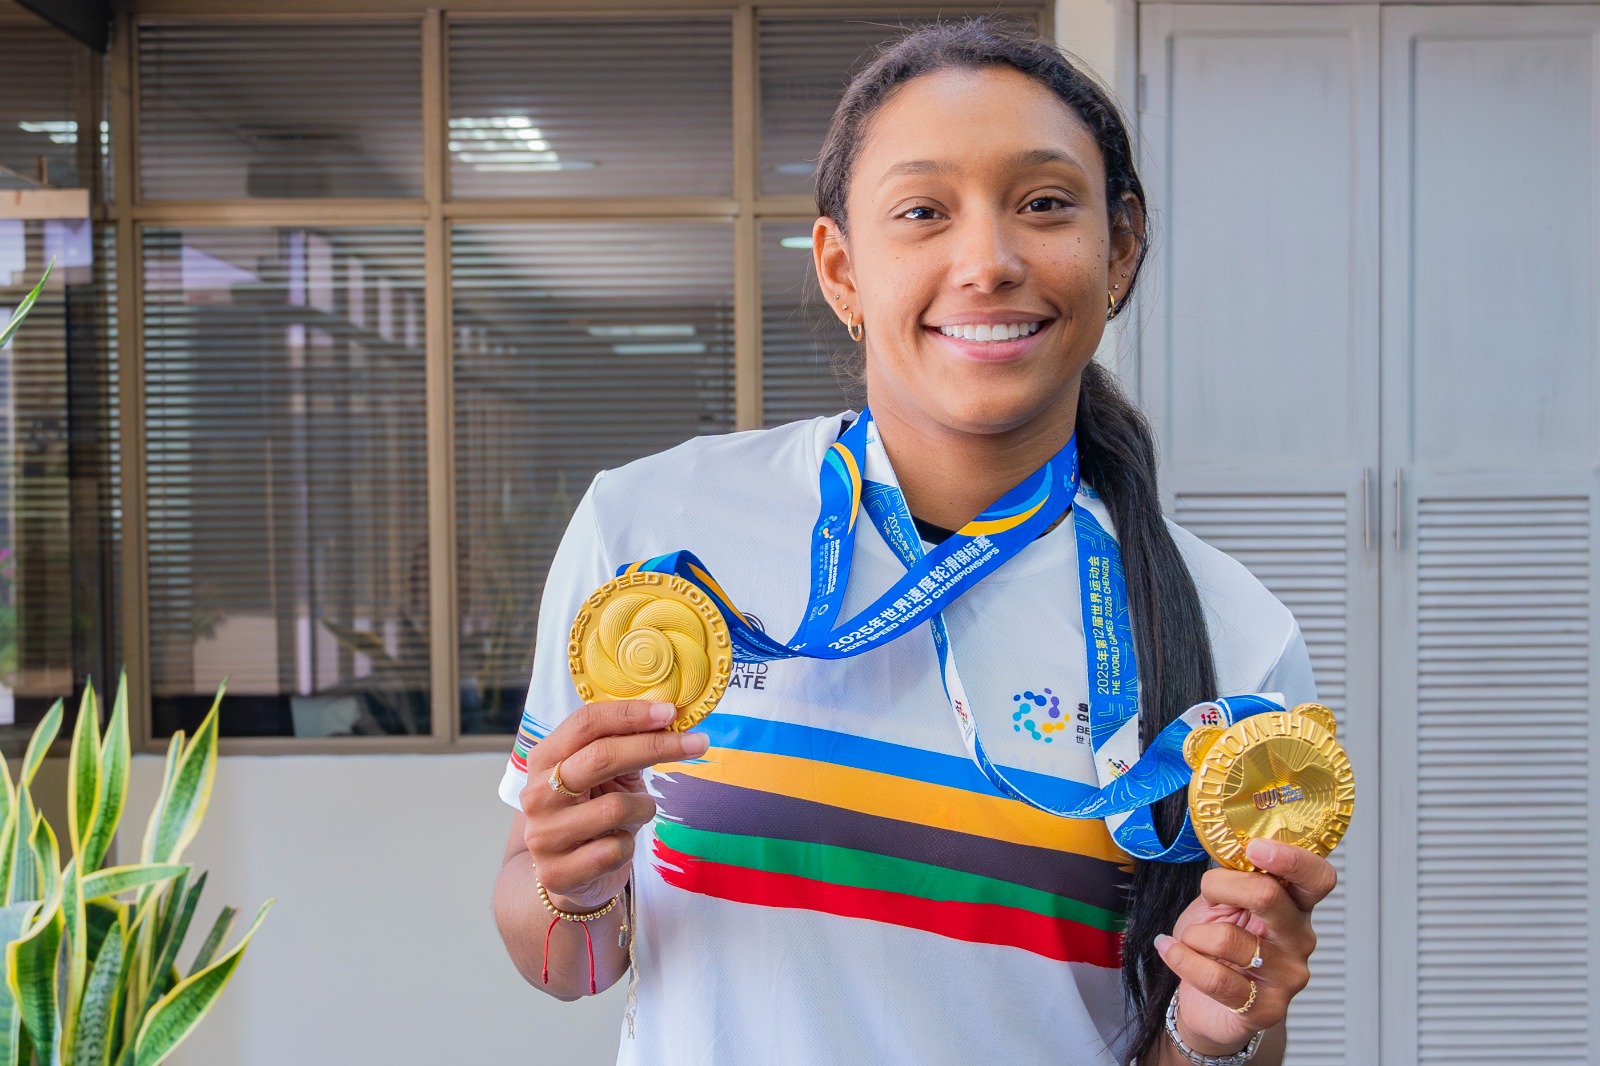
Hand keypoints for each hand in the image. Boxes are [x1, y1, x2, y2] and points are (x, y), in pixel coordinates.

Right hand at [518, 700, 708, 910]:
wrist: (572, 877)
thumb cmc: (595, 813)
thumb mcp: (607, 775)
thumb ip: (625, 746)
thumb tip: (668, 717)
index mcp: (545, 758)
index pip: (586, 723)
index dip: (630, 714)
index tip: (670, 712)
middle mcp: (536, 793)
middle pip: (600, 757)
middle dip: (654, 746)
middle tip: (697, 743)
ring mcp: (543, 835)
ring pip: (615, 808)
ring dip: (643, 807)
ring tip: (639, 811)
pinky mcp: (557, 873)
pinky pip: (615, 850)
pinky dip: (628, 845)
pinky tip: (618, 845)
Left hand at [1153, 839, 1336, 1055]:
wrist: (1209, 1004)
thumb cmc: (1216, 947)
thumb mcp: (1222, 903)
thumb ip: (1234, 879)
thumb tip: (1230, 851)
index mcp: (1294, 906)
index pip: (1318, 877)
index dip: (1291, 858)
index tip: (1255, 848)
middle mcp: (1299, 939)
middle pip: (1270, 897)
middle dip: (1223, 887)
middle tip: (1208, 895)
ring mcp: (1287, 976)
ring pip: (1227, 938)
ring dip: (1193, 934)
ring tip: (1190, 939)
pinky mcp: (1267, 1009)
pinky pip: (1215, 978)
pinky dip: (1181, 959)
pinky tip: (1170, 950)